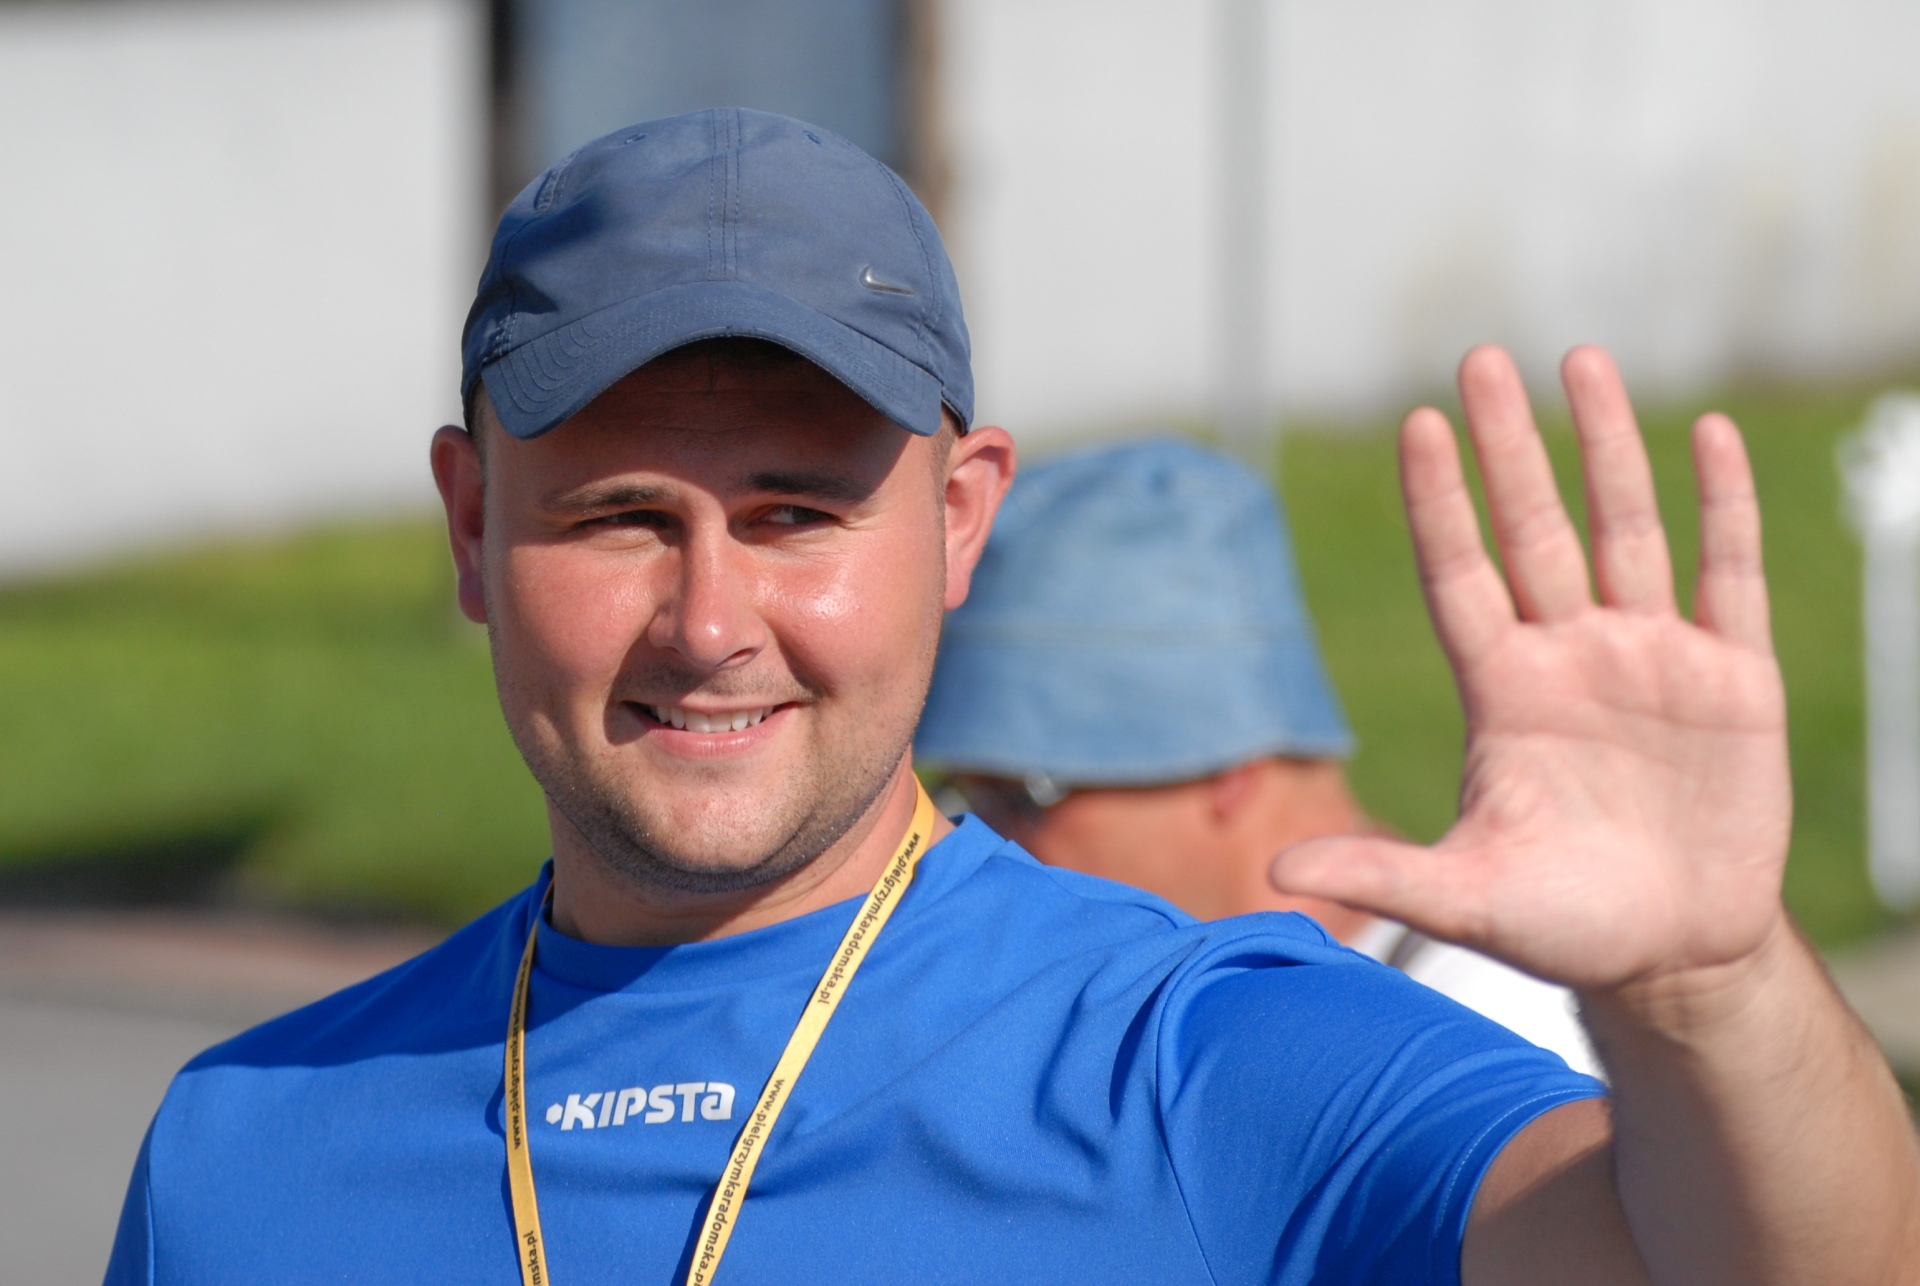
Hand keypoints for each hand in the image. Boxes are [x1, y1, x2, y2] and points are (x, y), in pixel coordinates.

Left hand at [1272, 346, 1791, 993]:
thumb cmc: (1564, 925)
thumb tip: (1271, 875)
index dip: (1441, 502)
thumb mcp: (1469, 900)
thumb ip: (1383, 873)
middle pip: (1532, 529)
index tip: (1416, 425)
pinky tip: (1707, 436)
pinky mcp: (1732, 679)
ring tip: (1579, 362)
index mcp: (1502, 692)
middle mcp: (1569, 656)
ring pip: (1624, 528)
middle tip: (1479, 359)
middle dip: (1509, 447)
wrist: (1675, 957)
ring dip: (1607, 447)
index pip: (1460, 574)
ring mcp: (1650, 658)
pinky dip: (1722, 507)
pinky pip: (1727, 576)